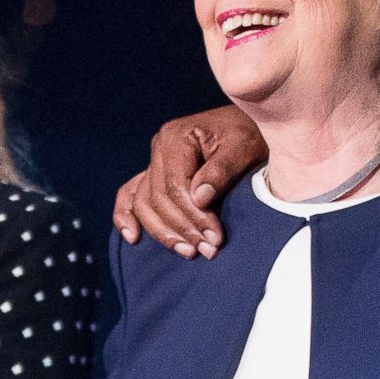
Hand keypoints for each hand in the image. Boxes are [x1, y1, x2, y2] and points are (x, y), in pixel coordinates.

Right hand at [112, 106, 265, 258]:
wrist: (252, 126)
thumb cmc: (250, 135)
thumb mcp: (243, 148)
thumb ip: (221, 171)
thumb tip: (199, 199)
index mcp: (176, 137)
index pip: (175, 186)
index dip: (193, 216)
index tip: (215, 238)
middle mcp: (159, 148)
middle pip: (159, 199)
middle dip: (183, 229)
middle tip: (209, 250)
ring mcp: (154, 162)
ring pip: (144, 204)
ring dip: (164, 233)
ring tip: (190, 252)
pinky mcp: (156, 174)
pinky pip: (131, 195)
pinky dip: (126, 216)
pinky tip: (133, 237)